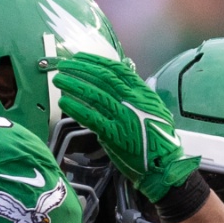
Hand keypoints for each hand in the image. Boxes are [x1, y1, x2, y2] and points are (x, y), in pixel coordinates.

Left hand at [52, 53, 199, 202]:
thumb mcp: (153, 110)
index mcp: (143, 93)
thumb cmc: (158, 139)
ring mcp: (123, 117)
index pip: (116, 70)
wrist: (164, 165)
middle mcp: (133, 101)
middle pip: (102, 78)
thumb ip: (135, 97)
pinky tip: (64, 102)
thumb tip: (116, 86)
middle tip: (63, 65)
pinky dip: (76, 108)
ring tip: (59, 79)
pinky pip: (91, 117)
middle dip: (80, 69)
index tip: (80, 57)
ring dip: (74, 85)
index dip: (95, 62)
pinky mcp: (114, 134)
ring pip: (94, 95)